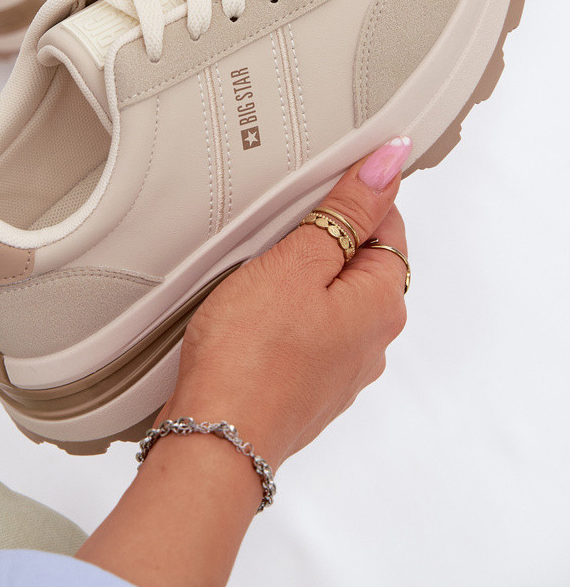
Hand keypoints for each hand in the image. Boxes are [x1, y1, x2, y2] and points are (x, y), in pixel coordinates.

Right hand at [158, 139, 410, 470]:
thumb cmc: (250, 355)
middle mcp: (372, 341)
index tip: (314, 187)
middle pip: (360, 262)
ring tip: (255, 274)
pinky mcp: (306, 387)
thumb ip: (346, 211)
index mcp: (382, 303)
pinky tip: (250, 315)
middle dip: (322, 238)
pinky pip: (305, 332)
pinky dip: (283, 315)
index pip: (388, 224)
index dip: (352, 197)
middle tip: (275, 230)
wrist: (214, 438)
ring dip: (299, 279)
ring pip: (330, 299)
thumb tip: (388, 166)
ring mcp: (340, 369)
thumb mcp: (298, 261)